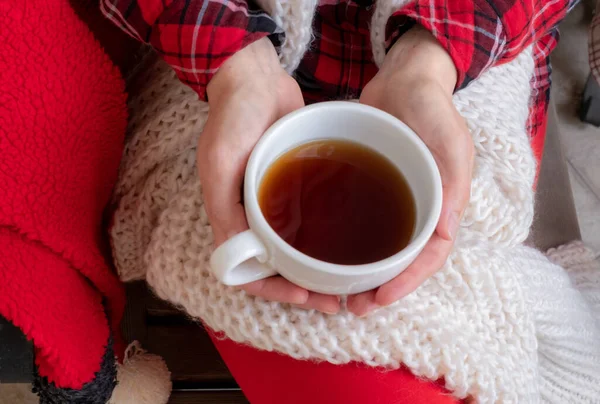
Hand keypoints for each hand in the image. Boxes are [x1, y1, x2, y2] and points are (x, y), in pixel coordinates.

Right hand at [198, 38, 340, 313]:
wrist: (256, 77)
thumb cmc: (232, 117)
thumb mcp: (220, 162)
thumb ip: (224, 207)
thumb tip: (241, 254)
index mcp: (230, 216)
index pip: (247, 271)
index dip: (273, 288)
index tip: (303, 293)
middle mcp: (252, 214)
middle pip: (275, 266)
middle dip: (301, 286)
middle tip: (332, 299)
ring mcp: (275, 200)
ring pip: (294, 248)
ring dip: (315, 267)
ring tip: (344, 279)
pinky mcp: (296, 183)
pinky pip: (308, 218)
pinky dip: (323, 236)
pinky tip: (348, 242)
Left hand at [348, 26, 473, 315]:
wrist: (403, 78)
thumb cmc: (431, 107)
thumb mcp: (450, 140)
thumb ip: (451, 182)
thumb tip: (445, 234)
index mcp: (443, 205)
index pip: (429, 256)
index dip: (407, 282)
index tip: (380, 298)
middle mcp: (419, 208)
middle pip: (403, 261)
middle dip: (382, 288)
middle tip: (353, 306)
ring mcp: (393, 199)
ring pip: (379, 249)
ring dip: (362, 274)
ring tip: (337, 292)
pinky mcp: (368, 188)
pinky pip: (358, 224)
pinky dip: (345, 245)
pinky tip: (323, 254)